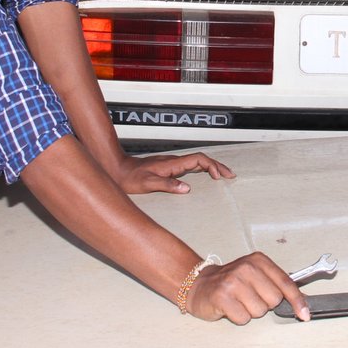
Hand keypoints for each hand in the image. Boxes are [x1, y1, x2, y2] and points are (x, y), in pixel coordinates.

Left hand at [114, 152, 235, 194]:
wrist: (117, 170)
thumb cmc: (130, 178)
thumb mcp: (147, 183)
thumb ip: (167, 185)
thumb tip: (187, 188)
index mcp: (172, 164)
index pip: (199, 159)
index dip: (212, 166)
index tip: (219, 177)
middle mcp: (174, 162)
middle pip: (202, 159)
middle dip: (218, 166)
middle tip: (230, 176)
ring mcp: (172, 164)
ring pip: (197, 162)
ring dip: (212, 167)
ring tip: (223, 176)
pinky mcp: (168, 168)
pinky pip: (191, 166)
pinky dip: (203, 169)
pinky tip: (205, 176)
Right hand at [185, 252, 309, 322]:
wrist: (199, 285)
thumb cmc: (231, 283)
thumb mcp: (256, 276)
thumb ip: (278, 285)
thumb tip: (303, 302)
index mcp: (259, 261)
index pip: (286, 283)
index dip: (298, 301)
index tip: (304, 314)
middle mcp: (247, 268)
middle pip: (274, 300)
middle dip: (264, 304)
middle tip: (249, 297)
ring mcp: (233, 281)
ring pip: (259, 311)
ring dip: (250, 312)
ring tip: (238, 302)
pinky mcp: (222, 296)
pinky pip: (243, 318)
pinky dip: (238, 318)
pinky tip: (230, 308)